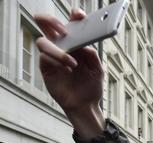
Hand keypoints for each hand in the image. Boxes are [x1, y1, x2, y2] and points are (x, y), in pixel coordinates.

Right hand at [34, 8, 105, 139]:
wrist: (85, 105)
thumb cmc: (91, 86)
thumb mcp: (98, 70)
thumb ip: (93, 56)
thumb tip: (85, 45)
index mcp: (76, 44)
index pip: (71, 25)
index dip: (73, 17)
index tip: (78, 14)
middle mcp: (62, 47)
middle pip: (48, 26)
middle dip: (51, 21)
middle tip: (63, 29)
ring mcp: (52, 57)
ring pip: (43, 42)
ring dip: (58, 50)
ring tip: (72, 62)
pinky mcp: (46, 68)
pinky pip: (45, 58)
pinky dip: (57, 61)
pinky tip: (68, 69)